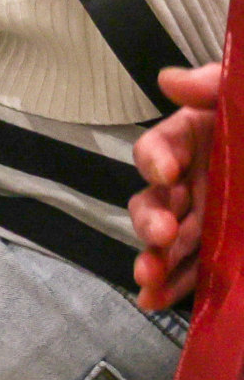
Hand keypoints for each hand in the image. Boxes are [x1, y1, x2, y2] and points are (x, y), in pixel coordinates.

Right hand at [133, 56, 222, 311]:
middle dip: (149, 217)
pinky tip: (156, 299)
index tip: (167, 173)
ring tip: (148, 279)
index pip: (165, 145)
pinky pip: (196, 270)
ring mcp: (217, 221)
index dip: (156, 158)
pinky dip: (173, 286)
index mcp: (207, 139)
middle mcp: (204, 181)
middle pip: (158, 197)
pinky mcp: (231, 254)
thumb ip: (221, 87)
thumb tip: (171, 81)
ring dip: (153, 259)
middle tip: (162, 235)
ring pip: (170, 240)